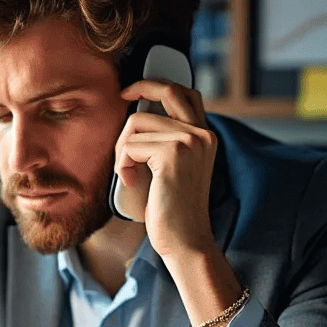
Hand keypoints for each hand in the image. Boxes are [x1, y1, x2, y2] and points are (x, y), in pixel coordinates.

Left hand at [116, 80, 217, 259]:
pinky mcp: (173, 154)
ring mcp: (190, 141)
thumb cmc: (172, 210)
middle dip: (139, 88)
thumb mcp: (172, 168)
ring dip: (122, 148)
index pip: (186, 93)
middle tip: (121, 96)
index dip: (157, 84)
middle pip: (166, 91)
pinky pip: (130, 145)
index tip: (131, 91)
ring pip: (137, 123)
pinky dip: (121, 164)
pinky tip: (129, 182)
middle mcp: (202, 134)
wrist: (185, 241)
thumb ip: (165, 140)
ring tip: (127, 173)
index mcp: (206, 136)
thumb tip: (135, 112)